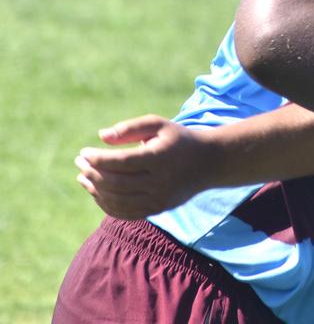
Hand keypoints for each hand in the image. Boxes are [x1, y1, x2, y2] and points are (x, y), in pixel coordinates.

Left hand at [75, 115, 217, 219]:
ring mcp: (159, 198)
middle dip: (92, 173)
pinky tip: (96, 192)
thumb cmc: (178, 139)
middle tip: (80, 163)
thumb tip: (101, 136)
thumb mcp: (159, 125)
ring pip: (117, 200)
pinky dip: (106, 204)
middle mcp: (160, 181)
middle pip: (116, 182)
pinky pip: (125, 212)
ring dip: (94, 190)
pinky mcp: (158, 209)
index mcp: (160, 158)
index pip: (120, 162)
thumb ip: (130, 128)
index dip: (97, 158)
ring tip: (83, 177)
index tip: (84, 152)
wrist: (209, 163)